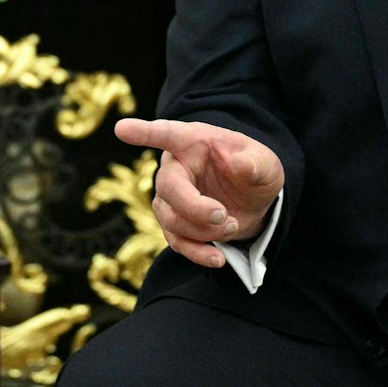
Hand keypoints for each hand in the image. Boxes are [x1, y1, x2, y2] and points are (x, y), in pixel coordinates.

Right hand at [114, 118, 283, 269]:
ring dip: (204, 231)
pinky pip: (176, 241)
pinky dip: (197, 253)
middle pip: (168, 188)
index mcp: (193, 142)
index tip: (121, 128)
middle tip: (225, 215)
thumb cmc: (254, 171)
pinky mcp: (175, 223)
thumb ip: (255, 163)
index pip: (165, 134)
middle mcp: (176, 167)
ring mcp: (171, 197)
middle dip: (195, 208)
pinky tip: (217, 257)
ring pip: (171, 219)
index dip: (143, 132)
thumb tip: (240, 164)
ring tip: (233, 227)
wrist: (254, 201)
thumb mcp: (265, 163)